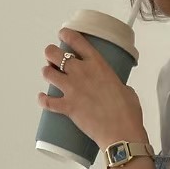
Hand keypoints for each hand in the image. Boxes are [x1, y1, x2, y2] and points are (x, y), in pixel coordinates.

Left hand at [39, 30, 146, 150]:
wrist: (121, 134)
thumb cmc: (127, 114)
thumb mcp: (127, 91)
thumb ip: (118, 86)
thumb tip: (118, 90)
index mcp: (97, 64)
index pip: (76, 40)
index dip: (66, 34)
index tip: (62, 35)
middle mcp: (81, 72)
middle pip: (55, 53)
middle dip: (51, 54)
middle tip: (54, 60)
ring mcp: (72, 89)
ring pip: (47, 73)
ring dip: (47, 73)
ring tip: (50, 76)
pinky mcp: (67, 107)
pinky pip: (47, 101)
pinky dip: (43, 100)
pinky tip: (41, 98)